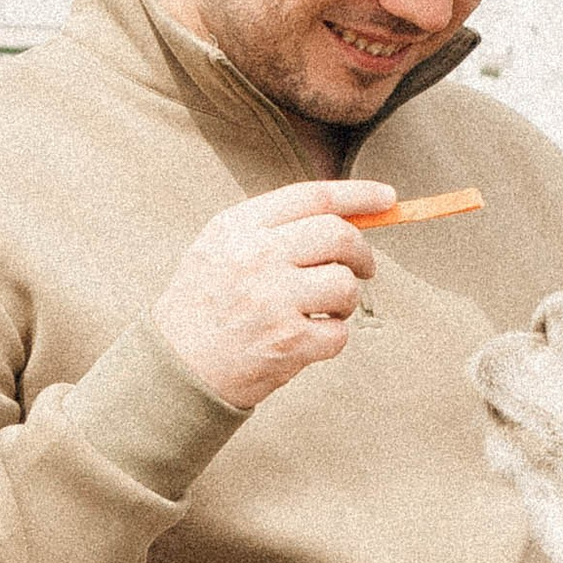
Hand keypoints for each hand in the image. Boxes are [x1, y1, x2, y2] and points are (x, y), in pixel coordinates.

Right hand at [152, 178, 395, 410]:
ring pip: (345, 284)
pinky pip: (339, 332)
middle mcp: (256, 257)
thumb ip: (273, 228)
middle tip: (363, 268)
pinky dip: (331, 337)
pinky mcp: (288, 341)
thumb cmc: (203, 306)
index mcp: (238, 227)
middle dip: (362, 253)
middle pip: (339, 236)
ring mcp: (273, 299)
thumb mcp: (221, 248)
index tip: (387, 198)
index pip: (313, 197)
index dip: (359, 195)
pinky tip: (305, 339)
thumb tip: (346, 218)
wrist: (175, 368)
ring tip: (320, 310)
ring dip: (344, 300)